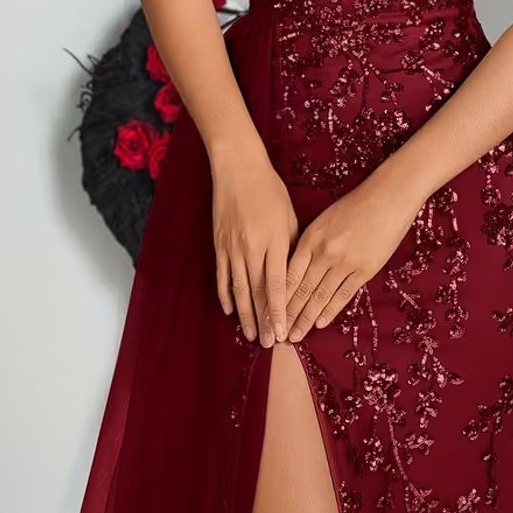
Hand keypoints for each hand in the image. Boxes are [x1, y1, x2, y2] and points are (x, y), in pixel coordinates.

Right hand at [211, 149, 298, 347]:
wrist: (238, 168)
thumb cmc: (270, 189)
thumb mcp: (289, 216)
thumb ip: (290, 247)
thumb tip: (293, 275)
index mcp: (274, 241)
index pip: (277, 285)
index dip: (280, 312)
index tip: (284, 333)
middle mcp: (252, 248)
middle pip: (257, 293)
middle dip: (264, 321)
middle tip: (269, 344)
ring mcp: (232, 248)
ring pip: (238, 289)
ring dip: (245, 315)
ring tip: (251, 335)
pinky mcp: (219, 244)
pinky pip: (222, 276)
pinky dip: (226, 295)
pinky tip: (230, 311)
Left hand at [283, 173, 422, 342]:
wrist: (388, 197)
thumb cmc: (354, 205)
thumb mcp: (324, 219)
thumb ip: (310, 243)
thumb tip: (295, 269)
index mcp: (310, 237)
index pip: (288, 274)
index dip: (277, 297)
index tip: (268, 313)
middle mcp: (324, 252)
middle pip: (301, 290)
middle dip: (288, 315)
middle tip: (277, 335)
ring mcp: (344, 262)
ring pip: (320, 297)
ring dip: (306, 319)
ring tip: (295, 337)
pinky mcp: (364, 270)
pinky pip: (343, 295)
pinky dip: (330, 311)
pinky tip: (319, 323)